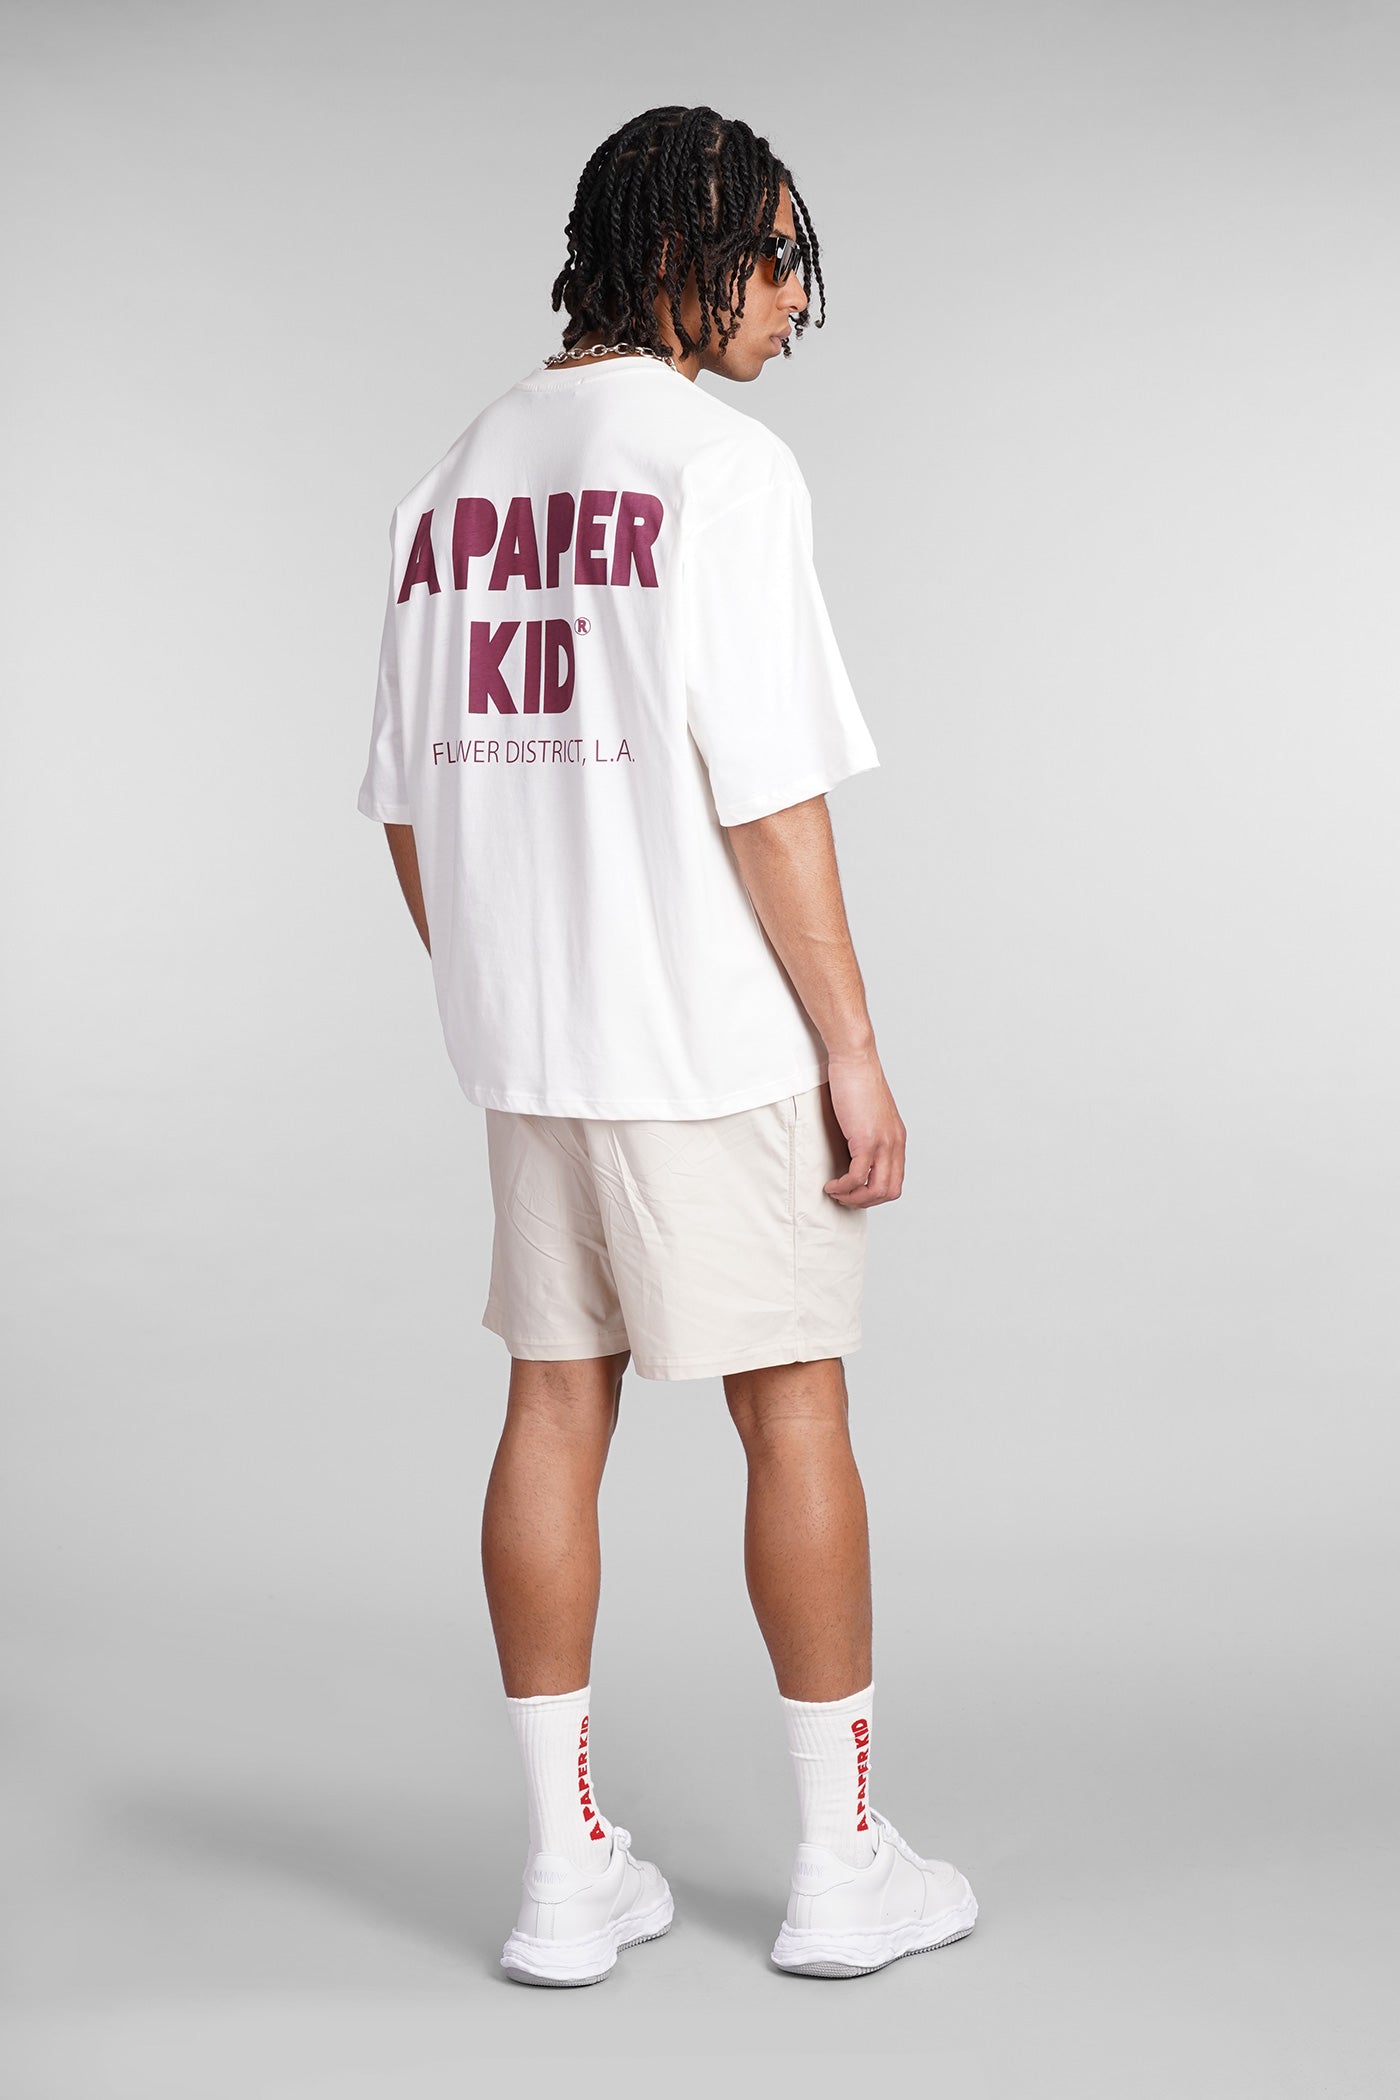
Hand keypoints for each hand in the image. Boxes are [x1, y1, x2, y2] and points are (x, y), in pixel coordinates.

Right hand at [822, 1046, 906, 1207]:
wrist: (855, 1060)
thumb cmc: (857, 1080)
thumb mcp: (868, 1113)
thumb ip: (866, 1132)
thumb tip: (852, 1150)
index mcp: (897, 1139)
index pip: (896, 1180)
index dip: (875, 1193)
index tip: (855, 1191)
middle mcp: (895, 1143)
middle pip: (890, 1191)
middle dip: (866, 1201)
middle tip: (845, 1197)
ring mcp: (883, 1143)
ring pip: (877, 1189)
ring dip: (855, 1198)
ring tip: (837, 1192)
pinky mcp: (867, 1139)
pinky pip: (858, 1177)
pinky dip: (844, 1187)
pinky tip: (832, 1184)